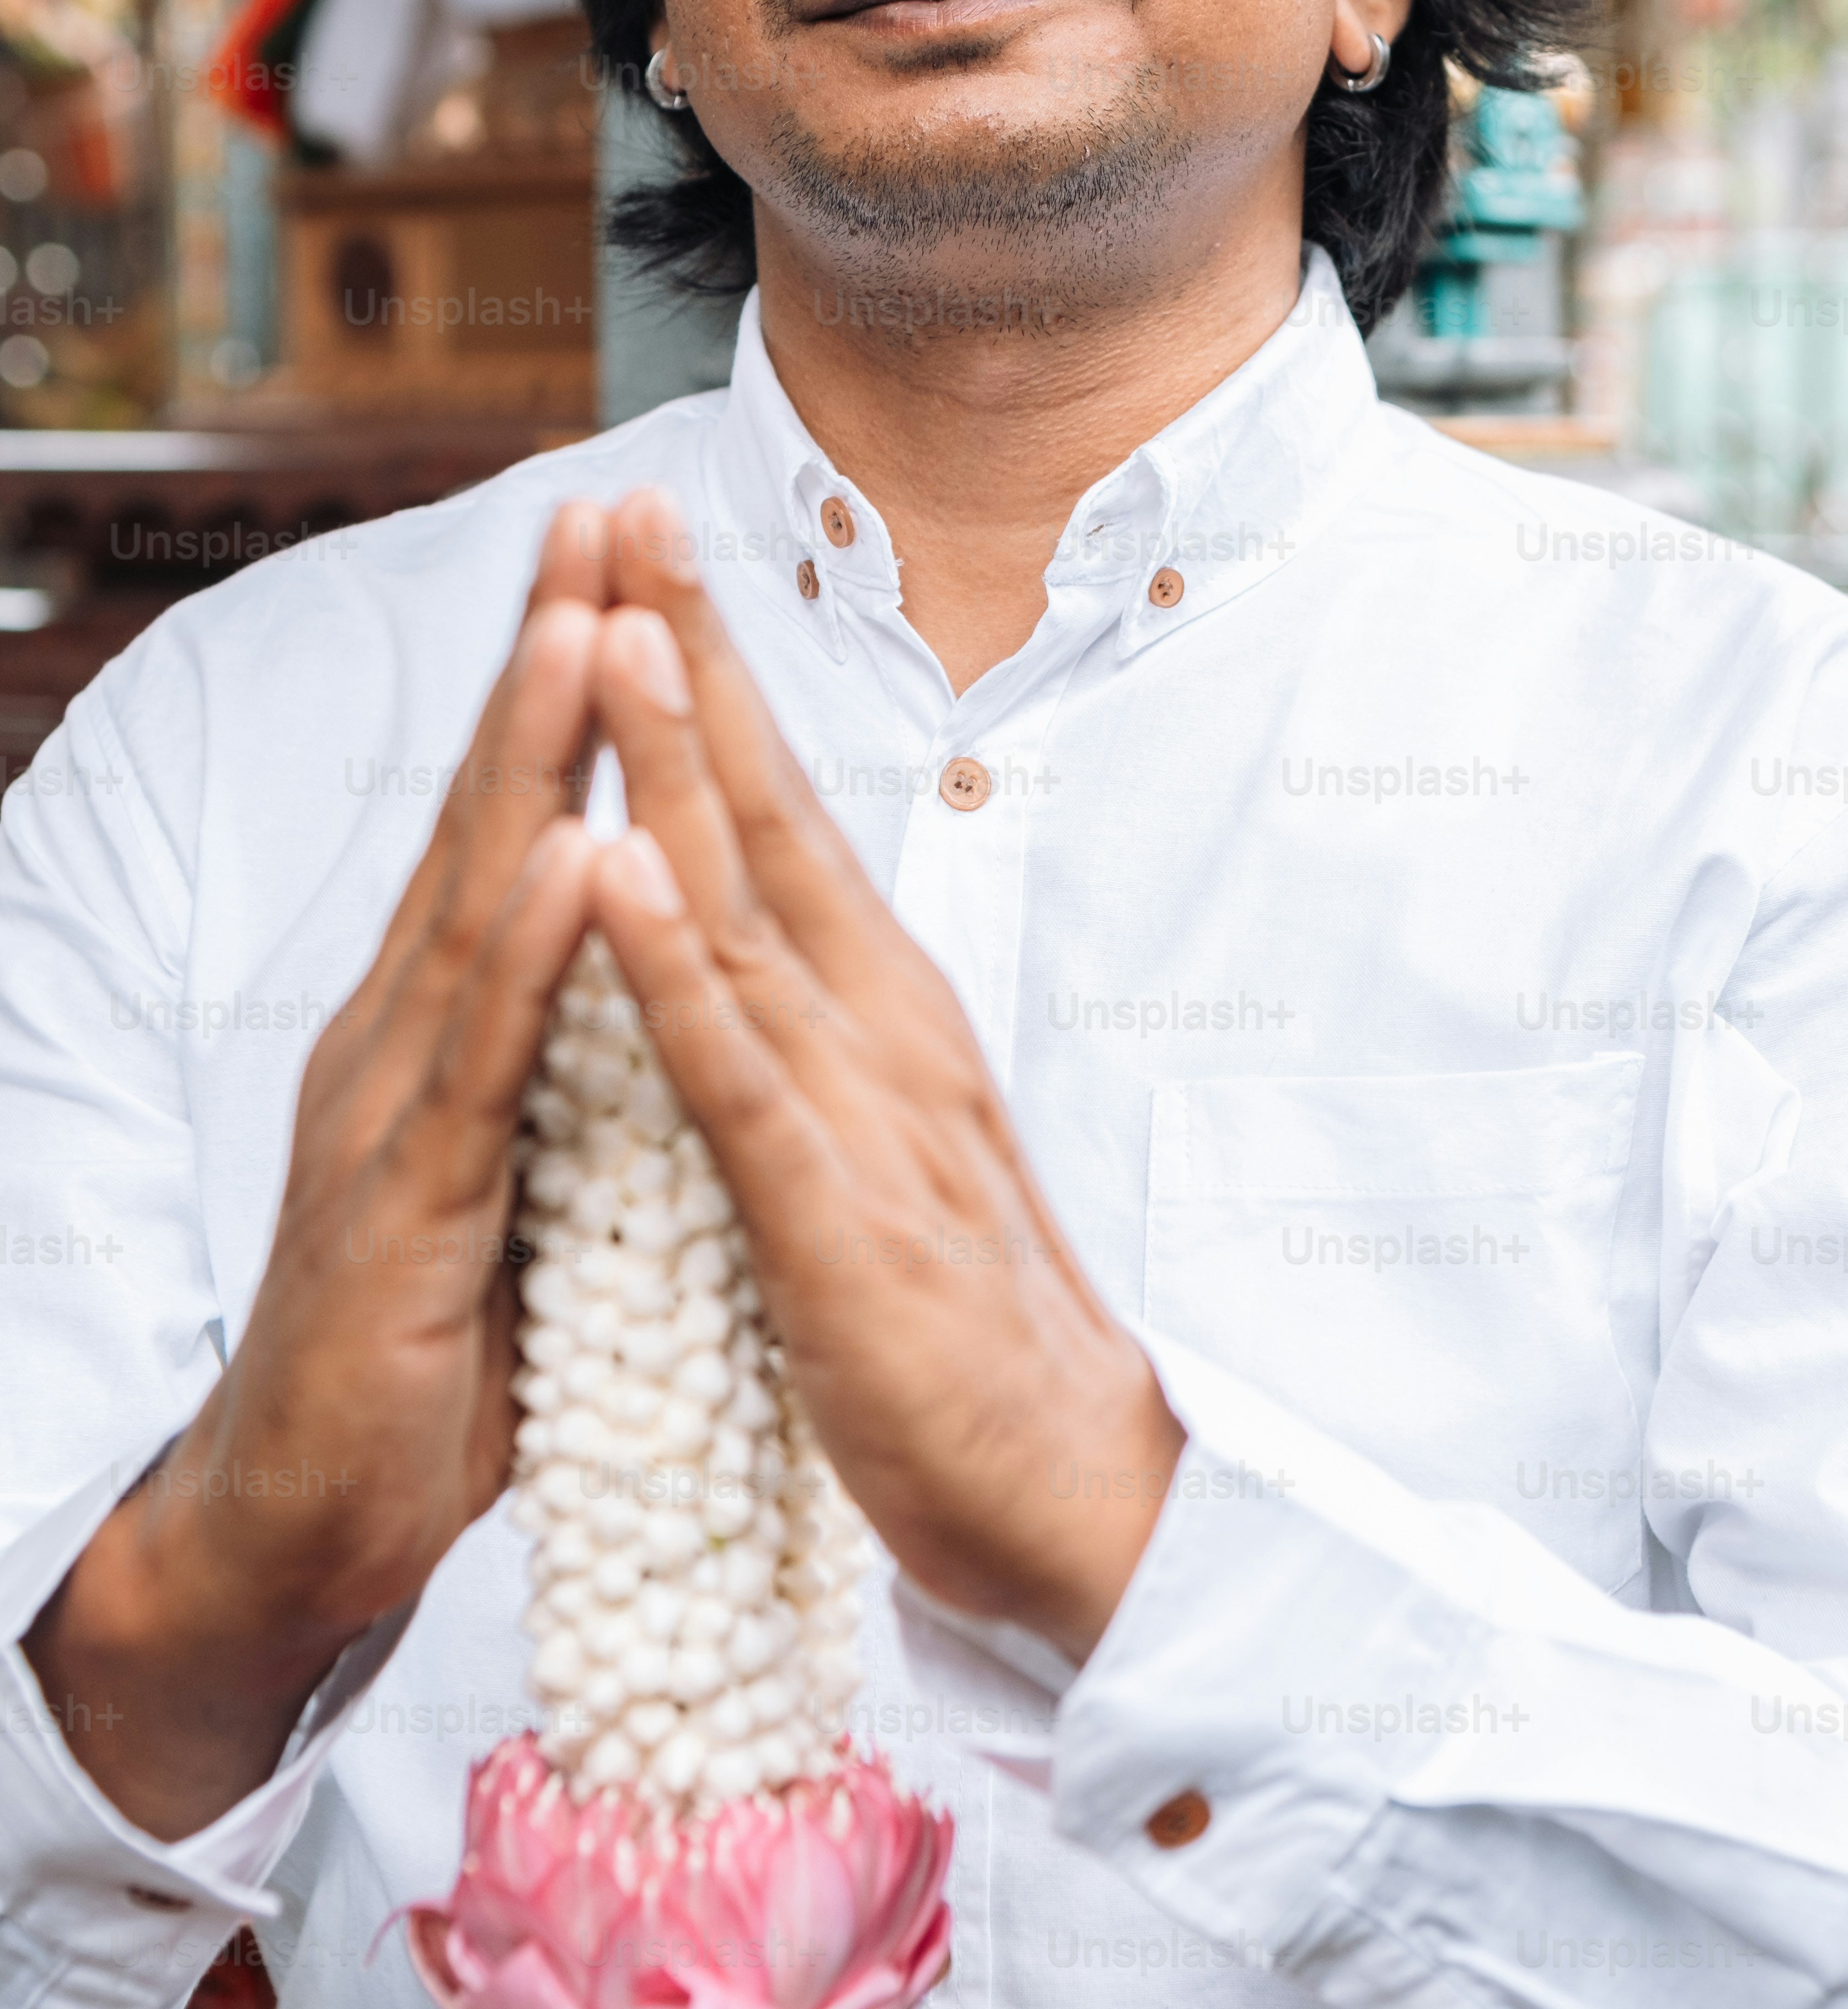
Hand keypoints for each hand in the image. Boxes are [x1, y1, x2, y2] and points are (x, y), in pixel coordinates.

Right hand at [23, 507, 610, 1837]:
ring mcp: (395, 1107)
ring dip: (537, 761)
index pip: (515, 819)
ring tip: (595, 626)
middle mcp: (403, 1029)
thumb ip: (546, 1060)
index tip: (626, 557)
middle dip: (548, 657)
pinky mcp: (407, 1206)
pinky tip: (577, 862)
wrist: (299, 1516)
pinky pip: (481, 1063)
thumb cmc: (423, 1337)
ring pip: (477, 903)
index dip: (568, 688)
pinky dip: (530, 958)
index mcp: (441, 1018)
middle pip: (487, 812)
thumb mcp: (507, 1164)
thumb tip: (615, 970)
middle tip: (600, 513)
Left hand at [587, 490, 1183, 1662]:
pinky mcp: (839, 1221)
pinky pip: (738, 1077)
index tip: (642, 557)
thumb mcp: (885, 1143)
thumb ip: (826, 1036)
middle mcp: (882, 1027)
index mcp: (881, 1011)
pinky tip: (619, 873)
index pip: (781, 816)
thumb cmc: (964, 1328)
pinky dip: (674, 969)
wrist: (1079, 1497)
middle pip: (770, 813)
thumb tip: (767, 939)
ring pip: (749, 909)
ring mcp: (867, 1115)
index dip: (709, 682)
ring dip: (675, 763)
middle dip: (689, 657)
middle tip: (626, 511)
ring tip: (607, 629)